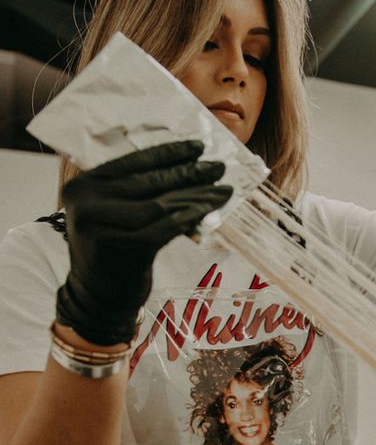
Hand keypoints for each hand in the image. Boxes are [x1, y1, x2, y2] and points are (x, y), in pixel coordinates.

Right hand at [57, 141, 231, 344]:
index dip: (168, 153)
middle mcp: (86, 203)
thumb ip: (135, 191)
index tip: (198, 147)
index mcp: (83, 186)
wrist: (98, 298)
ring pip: (159, 205)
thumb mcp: (113, 214)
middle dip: (188, 173)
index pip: (131, 162)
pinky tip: (208, 211)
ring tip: (223, 190)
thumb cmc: (113, 250)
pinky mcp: (121, 248)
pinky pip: (163, 229)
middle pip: (148, 182)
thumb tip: (189, 165)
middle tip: (218, 167)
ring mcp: (101, 226)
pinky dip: (188, 218)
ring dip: (195, 196)